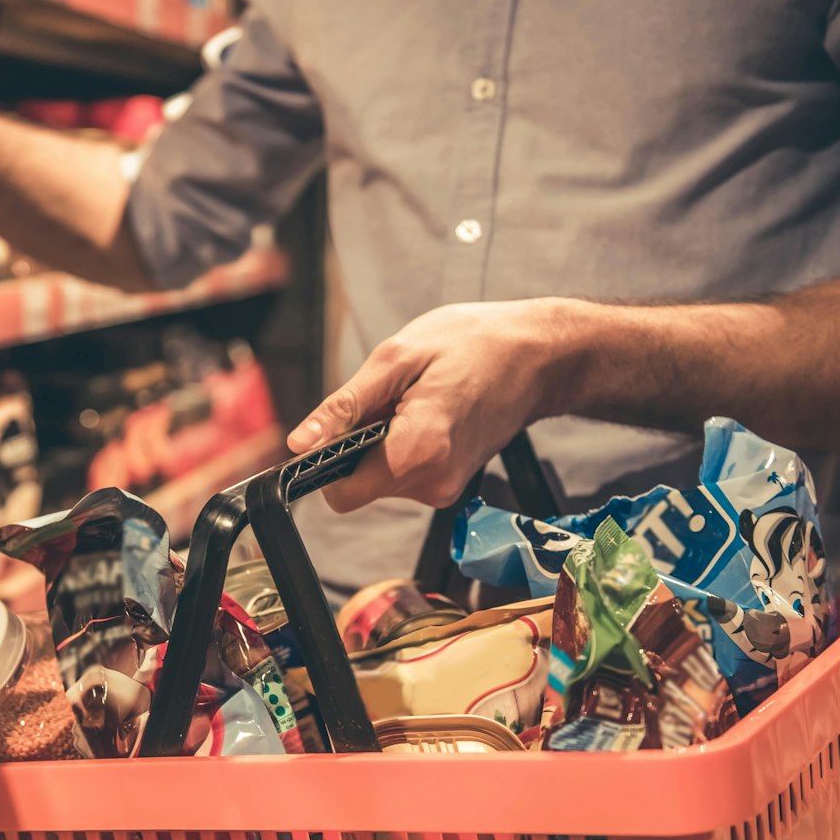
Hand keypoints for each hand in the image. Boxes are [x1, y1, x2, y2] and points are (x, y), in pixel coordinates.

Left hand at [286, 299, 572, 512]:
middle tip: (391, 398)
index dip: (325, 463)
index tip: (336, 427)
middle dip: (358, 443)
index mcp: (417, 453)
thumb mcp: (397, 358)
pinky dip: (400, 444)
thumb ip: (345, 406)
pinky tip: (426, 411)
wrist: (538, 355)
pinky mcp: (451, 483)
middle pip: (359, 484)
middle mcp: (432, 483)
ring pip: (379, 477)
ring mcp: (445, 488)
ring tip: (415, 400)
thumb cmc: (473, 345)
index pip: (341, 494)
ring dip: (381, 441)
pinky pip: (402, 472)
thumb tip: (300, 444)